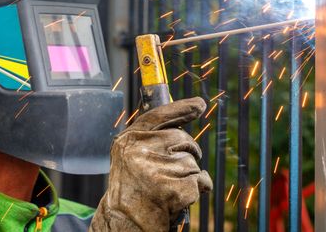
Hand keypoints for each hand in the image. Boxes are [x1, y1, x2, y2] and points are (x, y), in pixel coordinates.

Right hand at [89, 97, 212, 231]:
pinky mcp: (174, 188)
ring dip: (189, 175)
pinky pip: (201, 180)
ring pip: (192, 161)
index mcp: (128, 141)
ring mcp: (157, 169)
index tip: (199, 104)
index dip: (181, 108)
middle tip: (172, 171)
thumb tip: (182, 125)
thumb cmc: (131, 192)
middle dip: (188, 151)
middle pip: (183, 138)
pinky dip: (198, 189)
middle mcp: (140, 151)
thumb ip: (151, 141)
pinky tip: (179, 198)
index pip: (158, 115)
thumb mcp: (131, 159)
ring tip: (168, 189)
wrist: (124, 225)